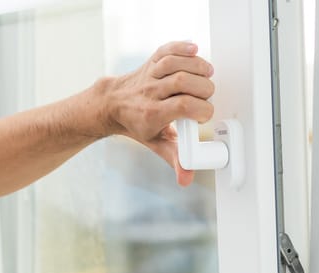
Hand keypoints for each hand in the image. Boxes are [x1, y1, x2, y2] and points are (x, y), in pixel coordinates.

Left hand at [104, 41, 215, 186]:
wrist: (112, 104)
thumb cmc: (138, 124)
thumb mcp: (155, 143)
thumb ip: (174, 158)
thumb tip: (187, 179)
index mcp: (152, 114)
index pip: (184, 106)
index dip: (202, 109)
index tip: (204, 115)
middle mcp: (151, 92)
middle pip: (185, 82)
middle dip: (204, 89)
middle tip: (205, 97)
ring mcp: (150, 74)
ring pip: (178, 64)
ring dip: (199, 67)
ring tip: (206, 76)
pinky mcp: (152, 60)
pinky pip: (168, 49)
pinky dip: (183, 47)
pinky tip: (194, 51)